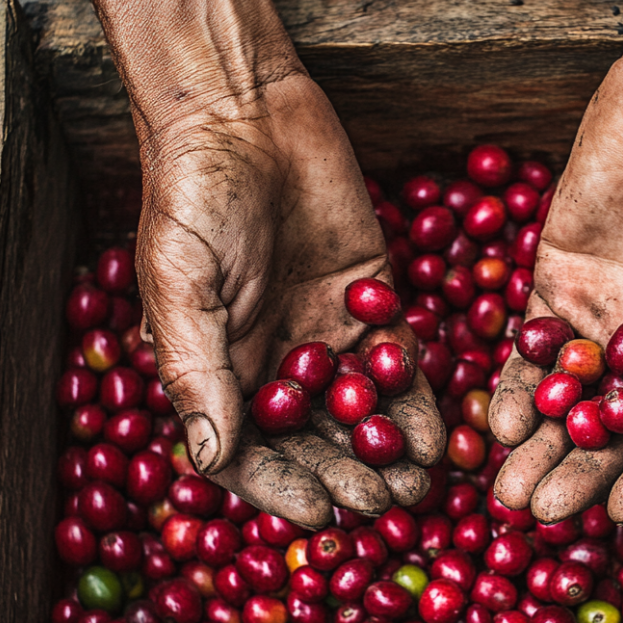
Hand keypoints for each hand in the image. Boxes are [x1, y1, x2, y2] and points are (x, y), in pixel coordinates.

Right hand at [137, 68, 444, 527]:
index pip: (248, 454)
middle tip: (385, 503)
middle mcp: (273, 366)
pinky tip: (440, 434)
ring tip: (418, 483)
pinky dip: (416, 400)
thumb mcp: (182, 287)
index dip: (281, 488)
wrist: (242, 110)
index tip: (320, 512)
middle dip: (347, 477)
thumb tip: (211, 459)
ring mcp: (324, 335)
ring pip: (360, 414)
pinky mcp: (369, 301)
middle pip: (313, 445)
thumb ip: (200, 372)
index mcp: (218, 372)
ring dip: (388, 451)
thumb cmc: (191, 197)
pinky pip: (396, 363)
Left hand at [488, 53, 622, 524]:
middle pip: (615, 434)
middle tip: (544, 512)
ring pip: (568, 405)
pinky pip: (532, 354)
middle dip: (581, 474)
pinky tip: (498, 424)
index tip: (622, 512)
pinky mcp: (555, 293)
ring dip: (540, 448)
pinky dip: (516, 389)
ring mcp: (602, 328)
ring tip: (510, 490)